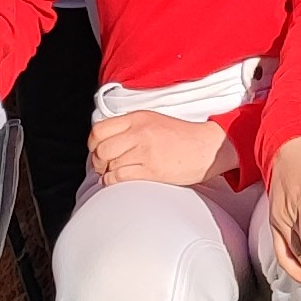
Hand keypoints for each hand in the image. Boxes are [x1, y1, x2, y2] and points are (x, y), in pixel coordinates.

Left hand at [88, 109, 237, 189]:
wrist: (208, 147)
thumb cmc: (182, 137)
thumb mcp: (154, 121)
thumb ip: (130, 127)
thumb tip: (106, 142)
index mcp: (138, 118)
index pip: (99, 129)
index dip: (93, 144)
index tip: (97, 151)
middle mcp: (139, 132)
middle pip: (101, 149)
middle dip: (98, 162)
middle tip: (104, 167)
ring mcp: (145, 151)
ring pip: (109, 165)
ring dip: (107, 173)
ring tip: (113, 175)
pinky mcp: (152, 169)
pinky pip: (120, 177)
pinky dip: (113, 182)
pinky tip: (119, 181)